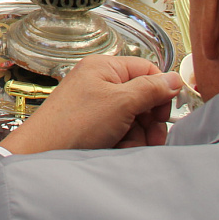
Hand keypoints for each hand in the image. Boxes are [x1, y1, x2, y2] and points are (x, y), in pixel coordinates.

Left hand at [1, 55, 182, 154]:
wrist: (43, 152)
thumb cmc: (73, 123)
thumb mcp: (120, 102)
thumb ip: (151, 89)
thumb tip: (175, 79)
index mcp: (104, 67)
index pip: (147, 69)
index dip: (160, 90)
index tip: (165, 111)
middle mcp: (100, 82)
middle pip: (142, 96)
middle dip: (150, 120)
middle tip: (153, 137)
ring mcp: (96, 104)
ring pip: (134, 117)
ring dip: (138, 135)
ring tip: (129, 146)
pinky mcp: (93, 125)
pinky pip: (120, 130)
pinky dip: (124, 141)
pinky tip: (119, 150)